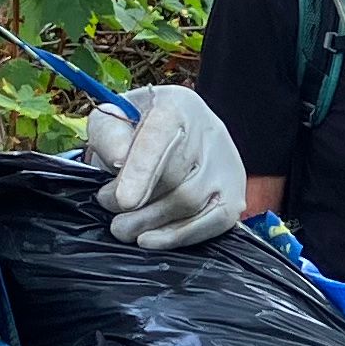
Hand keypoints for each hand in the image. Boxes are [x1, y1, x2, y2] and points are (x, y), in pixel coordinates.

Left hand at [83, 85, 246, 251]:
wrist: (178, 134)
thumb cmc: (137, 129)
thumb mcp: (113, 119)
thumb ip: (109, 134)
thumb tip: (119, 160)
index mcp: (176, 106)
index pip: (159, 136)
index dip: (141, 170)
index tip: (122, 201)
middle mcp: (209, 131)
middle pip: (176, 176)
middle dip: (137, 205)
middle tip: (111, 213)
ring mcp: (227, 165)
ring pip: (192, 202)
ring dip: (153, 223)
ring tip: (124, 228)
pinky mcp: (235, 194)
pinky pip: (212, 223)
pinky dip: (179, 237)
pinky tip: (151, 240)